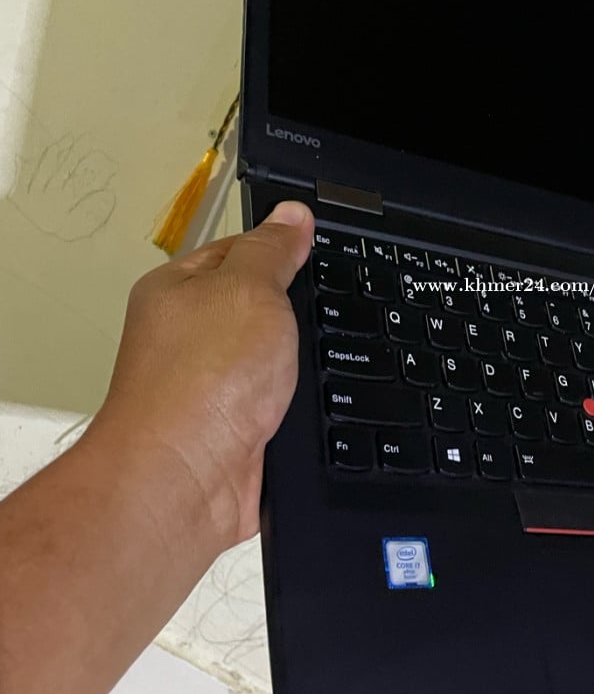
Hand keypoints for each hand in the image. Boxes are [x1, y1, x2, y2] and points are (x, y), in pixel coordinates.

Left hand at [90, 201, 313, 554]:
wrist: (187, 478)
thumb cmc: (200, 382)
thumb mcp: (251, 288)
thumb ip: (274, 250)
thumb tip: (292, 215)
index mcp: (177, 290)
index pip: (237, 251)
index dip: (281, 249)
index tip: (316, 249)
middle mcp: (186, 338)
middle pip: (258, 309)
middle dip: (295, 315)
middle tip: (316, 312)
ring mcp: (209, 389)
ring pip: (272, 363)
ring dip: (296, 368)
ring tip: (304, 367)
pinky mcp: (231, 433)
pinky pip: (276, 408)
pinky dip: (295, 409)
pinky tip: (301, 408)